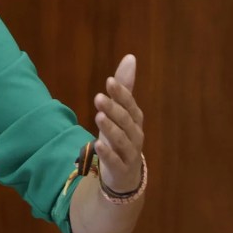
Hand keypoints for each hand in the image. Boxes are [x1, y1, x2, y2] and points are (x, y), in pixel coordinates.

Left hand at [93, 54, 143, 193]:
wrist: (126, 176)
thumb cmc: (121, 139)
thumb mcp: (120, 113)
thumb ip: (124, 88)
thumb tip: (130, 57)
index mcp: (135, 120)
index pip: (130, 105)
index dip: (121, 94)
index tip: (109, 81)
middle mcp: (135, 135)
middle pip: (126, 121)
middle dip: (114, 109)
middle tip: (99, 97)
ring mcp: (130, 153)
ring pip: (122, 140)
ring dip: (110, 128)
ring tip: (98, 116)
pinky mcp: (121, 169)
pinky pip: (115, 161)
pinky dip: (107, 153)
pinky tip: (97, 144)